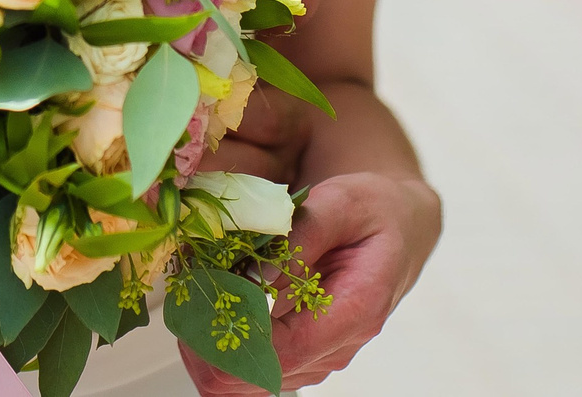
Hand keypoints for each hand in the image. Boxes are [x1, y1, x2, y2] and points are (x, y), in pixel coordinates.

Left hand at [178, 172, 440, 395]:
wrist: (398, 227)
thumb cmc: (372, 210)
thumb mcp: (341, 202)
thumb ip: (300, 236)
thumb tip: (256, 278)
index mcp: (355, 312)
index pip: (283, 353)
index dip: (230, 338)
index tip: (196, 301)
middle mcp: (336, 349)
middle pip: (255, 381)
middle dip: (207, 346)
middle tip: (183, 296)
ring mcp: (317, 358)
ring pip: (244, 384)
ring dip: (208, 346)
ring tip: (194, 294)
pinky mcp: (300, 356)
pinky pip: (249, 369)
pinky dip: (219, 345)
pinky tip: (209, 305)